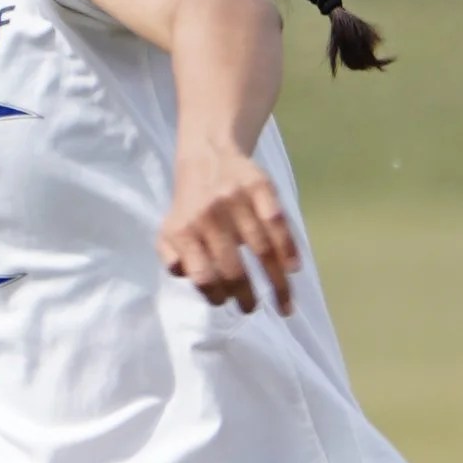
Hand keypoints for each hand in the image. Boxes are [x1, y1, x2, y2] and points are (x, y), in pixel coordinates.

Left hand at [160, 146, 299, 315]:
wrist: (208, 154)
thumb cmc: (191, 204)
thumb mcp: (169, 229)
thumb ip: (171, 257)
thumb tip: (186, 276)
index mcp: (185, 229)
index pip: (202, 275)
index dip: (215, 295)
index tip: (226, 303)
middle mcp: (209, 214)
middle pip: (233, 268)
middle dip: (246, 296)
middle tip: (252, 308)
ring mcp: (236, 199)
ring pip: (261, 250)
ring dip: (276, 283)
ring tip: (282, 304)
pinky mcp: (260, 186)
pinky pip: (277, 222)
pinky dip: (288, 247)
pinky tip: (293, 268)